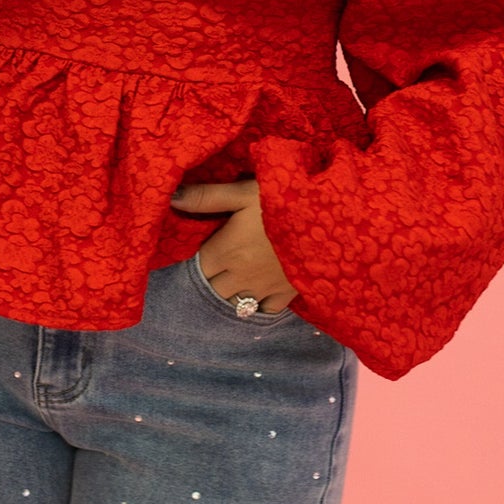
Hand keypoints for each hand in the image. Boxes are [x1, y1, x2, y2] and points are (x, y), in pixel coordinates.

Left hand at [169, 177, 298, 313]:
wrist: (332, 223)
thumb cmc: (284, 202)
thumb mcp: (244, 192)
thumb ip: (207, 197)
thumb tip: (171, 199)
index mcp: (226, 251)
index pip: (200, 264)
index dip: (201, 255)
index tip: (209, 243)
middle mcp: (239, 275)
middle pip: (213, 287)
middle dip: (213, 277)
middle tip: (222, 261)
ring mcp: (263, 289)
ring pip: (234, 302)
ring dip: (231, 293)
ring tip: (237, 279)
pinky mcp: (286, 295)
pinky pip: (264, 310)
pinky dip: (257, 305)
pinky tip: (259, 293)